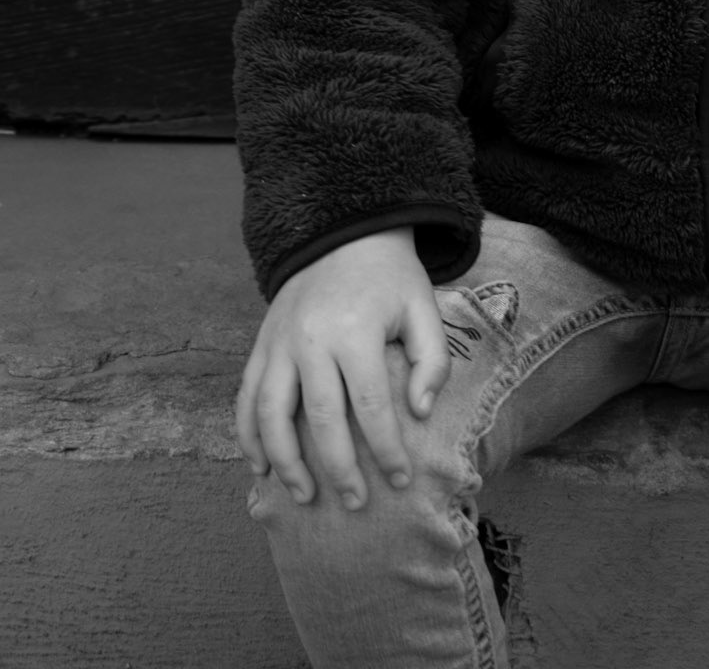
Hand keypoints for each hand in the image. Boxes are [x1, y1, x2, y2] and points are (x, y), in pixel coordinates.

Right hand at [235, 228, 450, 509]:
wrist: (343, 234)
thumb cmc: (390, 279)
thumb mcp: (423, 308)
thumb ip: (433, 360)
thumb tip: (420, 413)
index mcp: (356, 331)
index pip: (370, 406)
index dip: (386, 450)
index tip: (400, 480)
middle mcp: (311, 339)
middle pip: (320, 418)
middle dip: (338, 468)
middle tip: (354, 503)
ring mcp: (279, 343)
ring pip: (271, 414)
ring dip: (284, 461)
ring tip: (303, 495)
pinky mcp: (261, 344)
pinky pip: (246, 397)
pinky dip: (247, 436)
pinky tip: (260, 467)